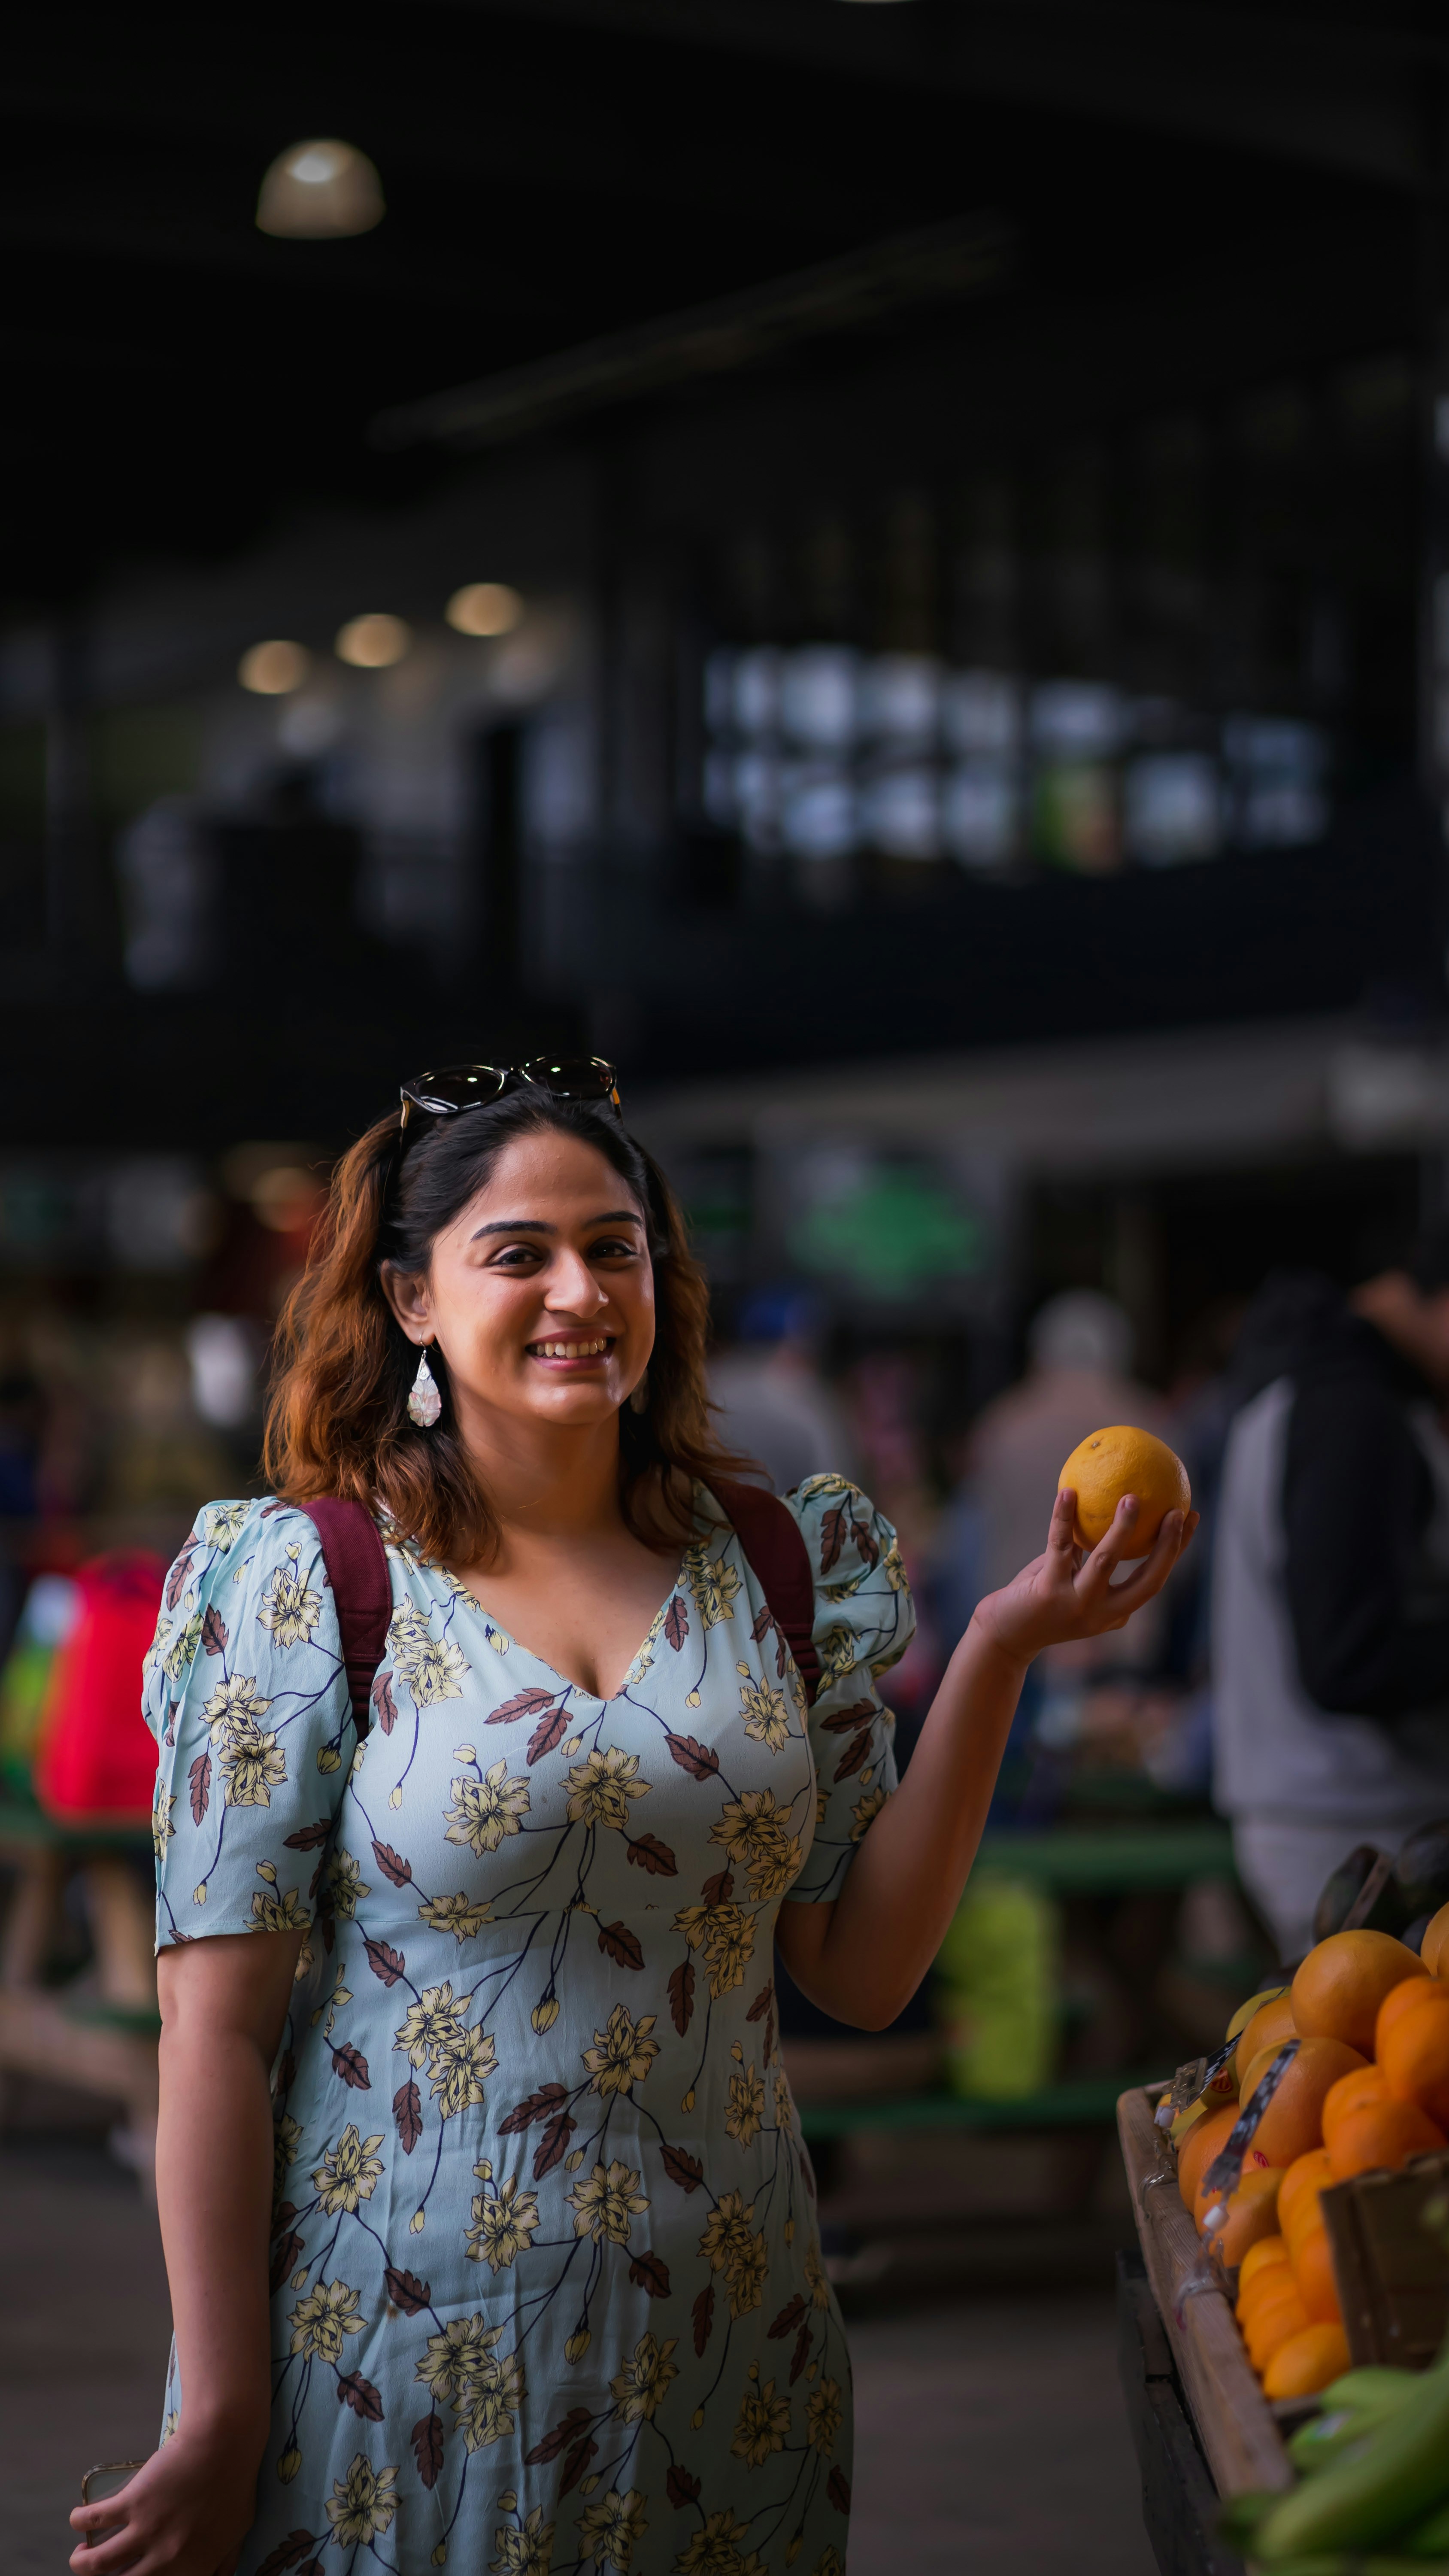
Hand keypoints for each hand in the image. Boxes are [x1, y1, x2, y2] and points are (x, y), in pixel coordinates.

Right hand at [69, 2428, 259, 2575]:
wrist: (224, 2444)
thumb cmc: (235, 2485)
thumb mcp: (236, 2534)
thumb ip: (221, 2563)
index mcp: (191, 2569)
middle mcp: (165, 2559)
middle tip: (99, 2569)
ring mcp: (146, 2531)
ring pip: (97, 2564)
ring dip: (81, 2564)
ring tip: (81, 2556)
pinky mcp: (133, 2502)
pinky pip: (93, 2519)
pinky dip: (80, 2521)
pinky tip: (79, 2518)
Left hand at [970, 1486, 1197, 1667]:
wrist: (1005, 1633)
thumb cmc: (1042, 1597)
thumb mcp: (1074, 1578)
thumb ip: (1093, 1553)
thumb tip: (1115, 1504)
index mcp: (1117, 1611)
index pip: (1156, 1578)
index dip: (1177, 1549)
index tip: (1190, 1516)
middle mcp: (1103, 1614)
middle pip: (1148, 1581)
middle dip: (1167, 1548)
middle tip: (1175, 1511)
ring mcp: (1077, 1605)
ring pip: (1106, 1563)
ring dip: (1122, 1529)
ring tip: (1131, 1498)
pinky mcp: (1048, 1592)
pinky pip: (1059, 1546)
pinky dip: (1063, 1517)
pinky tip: (1067, 1492)